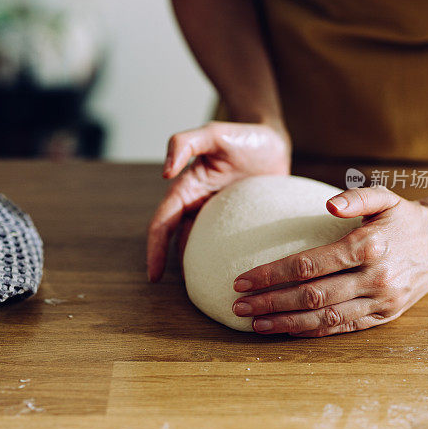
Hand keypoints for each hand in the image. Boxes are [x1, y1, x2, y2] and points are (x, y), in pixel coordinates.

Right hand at [148, 120, 290, 280]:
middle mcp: (199, 205)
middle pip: (178, 241)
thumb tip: (165, 171)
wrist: (273, 140)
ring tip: (207, 294)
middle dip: (173, 267)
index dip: (155, 249)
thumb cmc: (242, 135)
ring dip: (200, 268)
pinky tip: (239, 279)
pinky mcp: (241, 222)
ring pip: (202, 247)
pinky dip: (227, 261)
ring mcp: (220, 216)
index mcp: (187, 188)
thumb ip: (185, 142)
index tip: (154, 276)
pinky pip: (230, 245)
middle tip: (185, 295)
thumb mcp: (214, 133)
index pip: (163, 223)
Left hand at [231, 185, 427, 336]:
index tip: (242, 280)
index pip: (308, 265)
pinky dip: (312, 332)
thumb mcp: (385, 196)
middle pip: (311, 295)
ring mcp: (381, 301)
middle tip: (238, 306)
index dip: (272, 274)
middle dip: (270, 302)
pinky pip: (343, 328)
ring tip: (254, 324)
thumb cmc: (405, 217)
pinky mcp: (385, 316)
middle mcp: (374, 278)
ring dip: (286, 323)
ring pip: (325, 318)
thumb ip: (356, 197)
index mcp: (368, 247)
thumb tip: (328, 203)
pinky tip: (287, 330)